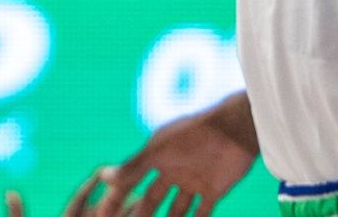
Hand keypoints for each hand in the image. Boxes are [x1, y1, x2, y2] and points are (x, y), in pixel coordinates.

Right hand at [58, 101, 259, 216]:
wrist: (234, 129)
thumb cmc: (193, 134)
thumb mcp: (159, 150)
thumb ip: (133, 166)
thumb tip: (103, 176)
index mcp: (158, 157)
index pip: (132, 181)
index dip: (118, 198)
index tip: (103, 214)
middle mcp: (174, 170)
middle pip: (152, 200)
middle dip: (141, 215)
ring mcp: (194, 181)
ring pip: (176, 210)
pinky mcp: (214, 189)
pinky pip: (202, 213)